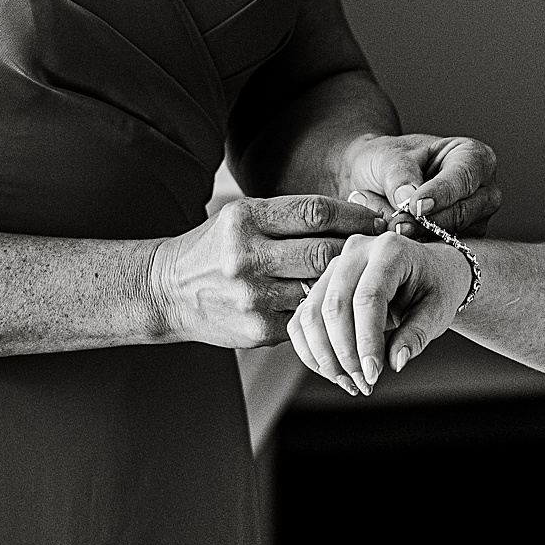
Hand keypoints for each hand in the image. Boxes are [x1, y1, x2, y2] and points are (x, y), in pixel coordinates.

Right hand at [150, 195, 384, 348]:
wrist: (169, 291)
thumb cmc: (217, 248)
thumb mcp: (243, 217)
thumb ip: (291, 217)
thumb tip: (356, 214)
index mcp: (245, 219)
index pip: (316, 213)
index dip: (354, 216)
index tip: (376, 221)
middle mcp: (246, 256)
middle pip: (324, 253)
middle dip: (356, 252)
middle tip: (376, 251)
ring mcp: (252, 297)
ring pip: (320, 289)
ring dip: (344, 284)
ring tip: (361, 277)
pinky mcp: (258, 330)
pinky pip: (306, 317)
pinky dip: (322, 309)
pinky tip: (334, 304)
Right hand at [287, 230, 471, 394]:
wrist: (430, 272)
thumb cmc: (436, 288)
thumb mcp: (438, 311)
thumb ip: (418, 335)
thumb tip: (395, 362)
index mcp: (389, 249)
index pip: (368, 298)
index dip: (367, 340)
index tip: (373, 374)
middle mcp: (356, 251)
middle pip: (334, 306)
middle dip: (345, 353)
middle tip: (364, 383)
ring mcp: (334, 266)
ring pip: (311, 315)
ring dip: (325, 356)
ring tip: (351, 382)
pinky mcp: (322, 285)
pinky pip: (302, 320)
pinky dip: (311, 350)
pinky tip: (333, 372)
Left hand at [341, 133, 500, 236]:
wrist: (376, 180)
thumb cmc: (390, 160)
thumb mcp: (389, 157)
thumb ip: (399, 175)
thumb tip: (407, 198)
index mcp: (474, 157)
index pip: (464, 177)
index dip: (441, 193)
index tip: (415, 205)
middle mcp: (483, 190)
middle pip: (465, 212)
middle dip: (431, 221)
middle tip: (399, 225)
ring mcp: (475, 220)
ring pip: (456, 236)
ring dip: (423, 237)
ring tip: (395, 230)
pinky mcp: (463, 243)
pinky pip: (445, 252)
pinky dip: (421, 248)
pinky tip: (402, 240)